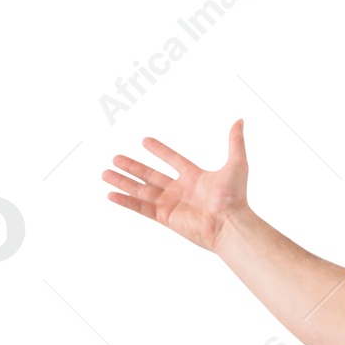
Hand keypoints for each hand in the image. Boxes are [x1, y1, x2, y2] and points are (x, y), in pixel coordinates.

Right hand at [103, 119, 250, 252]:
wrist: (230, 224)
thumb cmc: (235, 197)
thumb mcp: (237, 164)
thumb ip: (235, 142)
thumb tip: (240, 120)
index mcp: (195, 178)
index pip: (173, 160)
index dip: (160, 150)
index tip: (145, 141)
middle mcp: (181, 191)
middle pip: (151, 175)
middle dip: (133, 167)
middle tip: (115, 158)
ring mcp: (172, 205)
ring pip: (141, 190)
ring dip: (123, 182)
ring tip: (105, 173)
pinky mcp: (165, 218)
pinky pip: (141, 208)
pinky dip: (125, 201)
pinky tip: (110, 194)